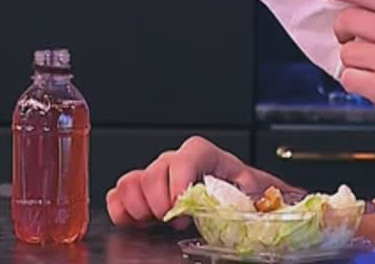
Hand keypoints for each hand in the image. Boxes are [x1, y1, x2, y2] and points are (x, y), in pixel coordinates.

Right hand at [106, 136, 299, 228]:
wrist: (236, 193)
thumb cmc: (242, 189)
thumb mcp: (250, 190)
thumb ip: (248, 195)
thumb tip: (256, 205)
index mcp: (204, 154)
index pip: (184, 159)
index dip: (179, 183)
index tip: (181, 207)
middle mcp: (176, 160)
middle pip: (152, 174)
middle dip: (159, 203)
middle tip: (174, 220)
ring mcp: (156, 173)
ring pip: (130, 182)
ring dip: (139, 207)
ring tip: (158, 220)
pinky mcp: (140, 189)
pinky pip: (118, 194)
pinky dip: (122, 210)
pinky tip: (140, 220)